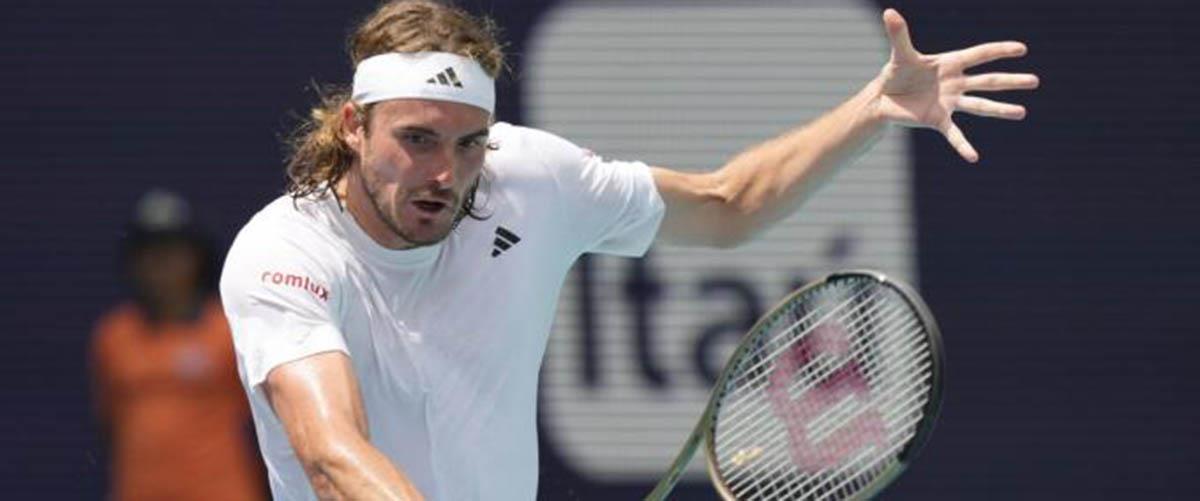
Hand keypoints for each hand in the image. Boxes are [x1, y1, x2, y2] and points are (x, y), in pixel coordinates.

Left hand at [873, 9, 1038, 162]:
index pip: (979, 55)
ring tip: (1022, 112)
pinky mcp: (938, 120)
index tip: (1022, 49)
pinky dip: (963, 146)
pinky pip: (954, 134)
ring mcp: (950, 103)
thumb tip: (889, 12)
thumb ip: (898, 35)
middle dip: (1010, 81)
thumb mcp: (899, 55)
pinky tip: (973, 157)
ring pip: (979, 106)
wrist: (883, 99)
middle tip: (1035, 81)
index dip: (999, 51)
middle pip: (988, 81)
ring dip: (1000, 110)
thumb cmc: (895, 74)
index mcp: (950, 64)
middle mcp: (955, 83)